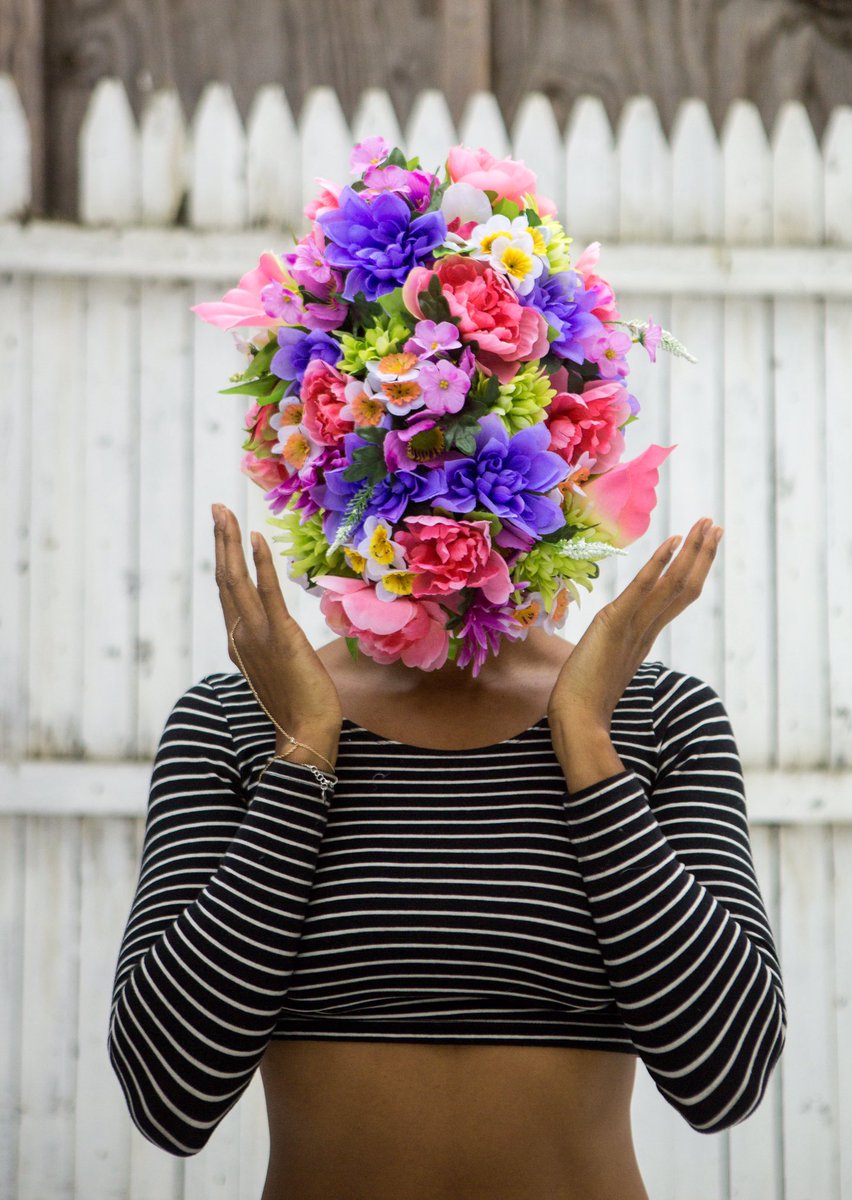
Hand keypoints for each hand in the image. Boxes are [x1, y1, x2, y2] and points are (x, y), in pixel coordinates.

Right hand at [212, 504, 342, 748]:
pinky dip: (260, 563)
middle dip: (220, 541)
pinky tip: (256, 537)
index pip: (228, 593)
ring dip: (230, 542)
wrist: (305, 734)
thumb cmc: (298, 706)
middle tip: (217, 508)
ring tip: (225, 512)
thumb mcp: (277, 672)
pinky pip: (267, 592)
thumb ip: (271, 649)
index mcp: (238, 643)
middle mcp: (240, 635)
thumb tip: (278, 635)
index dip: (224, 559)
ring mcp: (257, 635)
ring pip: (236, 580)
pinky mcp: (281, 636)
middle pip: (225, 579)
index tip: (224, 531)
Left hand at [547, 517, 723, 730]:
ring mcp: (635, 627)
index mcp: (645, 638)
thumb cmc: (585, 703)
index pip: (676, 599)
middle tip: (716, 526)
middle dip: (701, 555)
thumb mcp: (604, 669)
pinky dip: (659, 564)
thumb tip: (613, 650)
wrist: (579, 724)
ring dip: (691, 551)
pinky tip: (673, 541)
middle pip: (685, 587)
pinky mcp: (616, 624)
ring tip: (705, 523)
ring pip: (673, 584)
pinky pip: (643, 590)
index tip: (703, 547)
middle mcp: (647, 630)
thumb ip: (614, 654)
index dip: (692, 572)